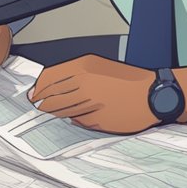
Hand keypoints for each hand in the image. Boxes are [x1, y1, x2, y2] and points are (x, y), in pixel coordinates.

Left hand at [28, 55, 157, 133]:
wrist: (153, 95)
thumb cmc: (128, 80)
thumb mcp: (99, 66)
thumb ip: (74, 73)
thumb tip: (51, 83)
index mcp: (84, 67)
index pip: (49, 78)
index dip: (38, 87)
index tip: (33, 93)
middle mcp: (85, 85)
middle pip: (52, 96)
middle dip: (41, 101)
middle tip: (36, 105)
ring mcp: (91, 104)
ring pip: (62, 110)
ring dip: (53, 112)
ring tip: (49, 111)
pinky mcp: (99, 121)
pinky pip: (77, 121)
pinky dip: (72, 119)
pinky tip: (71, 118)